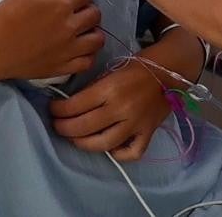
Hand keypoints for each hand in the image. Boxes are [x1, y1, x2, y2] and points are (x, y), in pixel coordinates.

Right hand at [0, 0, 104, 82]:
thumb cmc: (6, 17)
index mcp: (61, 5)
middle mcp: (70, 27)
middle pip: (95, 14)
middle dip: (88, 9)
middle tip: (76, 12)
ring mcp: (69, 49)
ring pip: (98, 39)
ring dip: (93, 32)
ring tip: (82, 31)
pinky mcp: (64, 68)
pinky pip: (88, 61)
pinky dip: (88, 54)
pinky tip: (79, 49)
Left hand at [50, 61, 170, 161]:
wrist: (169, 70)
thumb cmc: (137, 67)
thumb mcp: (111, 71)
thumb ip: (93, 89)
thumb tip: (73, 104)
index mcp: (110, 89)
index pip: (75, 105)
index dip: (59, 109)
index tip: (53, 109)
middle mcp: (121, 108)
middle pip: (84, 127)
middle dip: (64, 128)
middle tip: (58, 125)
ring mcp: (135, 123)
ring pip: (104, 144)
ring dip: (83, 143)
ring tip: (75, 138)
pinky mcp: (148, 133)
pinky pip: (132, 152)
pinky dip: (119, 154)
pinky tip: (109, 148)